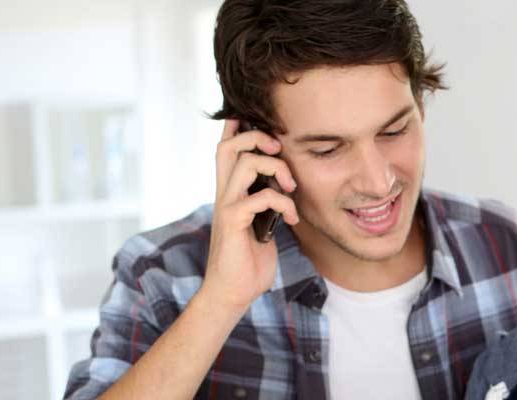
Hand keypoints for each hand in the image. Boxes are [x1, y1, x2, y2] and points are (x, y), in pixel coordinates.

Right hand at [200, 119, 300, 310]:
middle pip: (228, 144)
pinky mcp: (233, 222)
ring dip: (278, 169)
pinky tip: (292, 219)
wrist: (232, 292)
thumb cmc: (248, 259)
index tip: (264, 123)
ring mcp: (226, 206)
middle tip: (279, 152)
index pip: (226, 148)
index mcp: (230, 191)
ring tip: (291, 187)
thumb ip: (266, 200)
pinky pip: (261, 197)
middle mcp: (224, 193)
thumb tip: (286, 183)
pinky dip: (284, 203)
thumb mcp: (262, 223)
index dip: (238, 127)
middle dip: (258, 136)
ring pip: (246, 163)